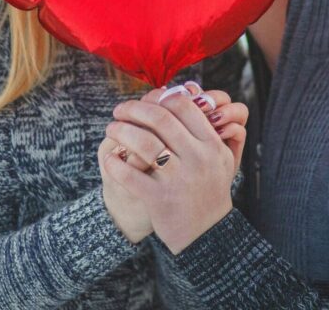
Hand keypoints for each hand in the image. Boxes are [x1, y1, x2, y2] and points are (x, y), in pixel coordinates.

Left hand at [102, 84, 248, 254]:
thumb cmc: (207, 190)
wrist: (207, 236)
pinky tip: (110, 159)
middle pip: (160, 118)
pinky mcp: (160, 200)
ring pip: (143, 142)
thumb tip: (178, 93)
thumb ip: (203, 127)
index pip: (183, 106)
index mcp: (212, 144)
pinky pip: (130, 175)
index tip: (144, 99)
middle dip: (134, 109)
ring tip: (112, 129)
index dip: (159, 97)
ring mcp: (179, 180)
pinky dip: (116, 164)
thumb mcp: (218, 158)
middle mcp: (198, 159)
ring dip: (121, 131)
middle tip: (120, 110)